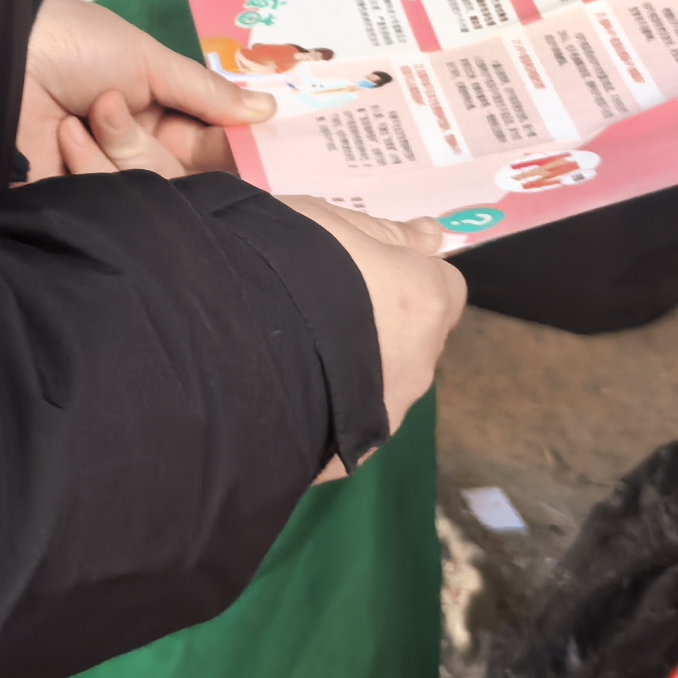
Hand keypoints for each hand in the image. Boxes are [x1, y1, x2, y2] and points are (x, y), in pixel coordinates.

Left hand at [20, 0, 270, 181]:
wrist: (2, 59)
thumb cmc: (76, 46)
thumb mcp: (148, 59)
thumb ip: (207, 92)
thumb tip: (269, 109)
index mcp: (159, 114)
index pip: (210, 147)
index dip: (229, 150)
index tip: (254, 153)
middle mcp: (137, 151)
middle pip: (183, 180)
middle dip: (156, 145)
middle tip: (119, 107)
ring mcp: (106, 179)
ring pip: (149, 196)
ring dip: (121, 150)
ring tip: (88, 114)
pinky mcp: (75, 204)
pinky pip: (108, 206)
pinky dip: (90, 167)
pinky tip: (65, 134)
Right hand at [279, 196, 462, 462]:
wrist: (236, 349)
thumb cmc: (290, 265)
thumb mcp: (332, 225)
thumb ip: (387, 234)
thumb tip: (435, 234)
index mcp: (423, 302)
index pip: (441, 287)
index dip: (405, 278)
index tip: (364, 273)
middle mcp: (419, 362)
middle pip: (413, 339)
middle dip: (379, 326)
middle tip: (322, 309)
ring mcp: (387, 412)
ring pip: (381, 384)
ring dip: (352, 368)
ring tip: (294, 352)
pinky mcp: (349, 453)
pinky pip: (345, 422)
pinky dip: (326, 405)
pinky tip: (286, 391)